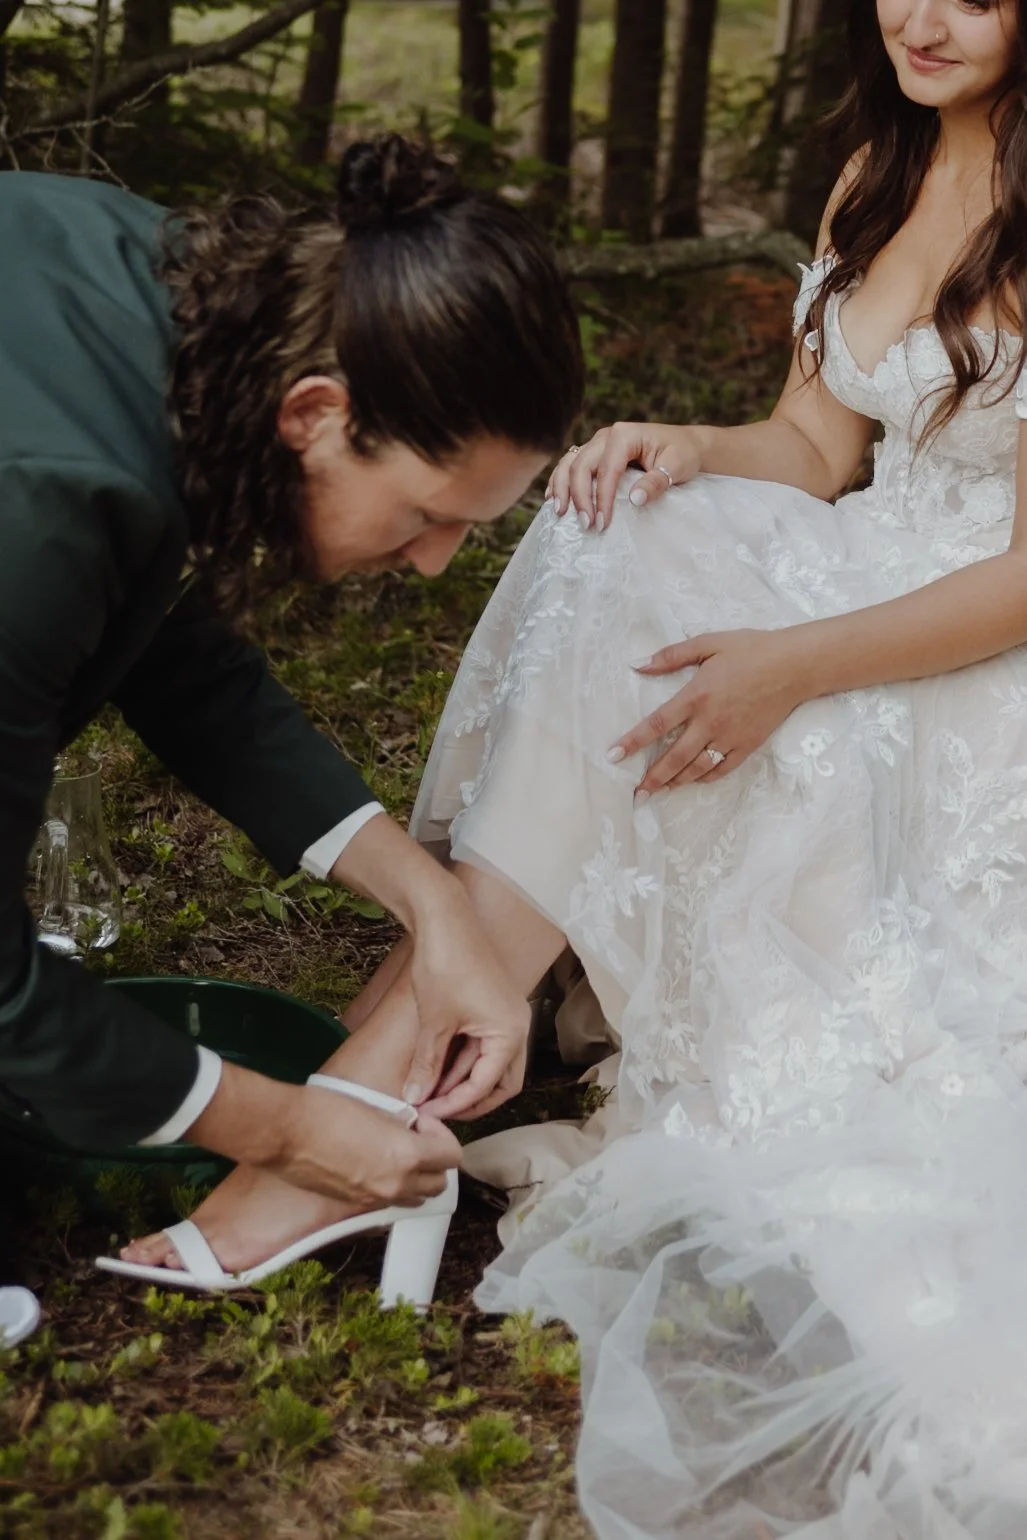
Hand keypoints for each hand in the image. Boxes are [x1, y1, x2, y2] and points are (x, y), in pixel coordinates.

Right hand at [190, 1061, 462, 1207]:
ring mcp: (374, 1198)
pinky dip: (392, 1188)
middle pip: (439, 1184)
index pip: (452, 1156)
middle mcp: (395, 1184)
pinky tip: (375, 1166)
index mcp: (406, 1156)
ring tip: (397, 1155)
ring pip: (416, 1198)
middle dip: (434, 1161)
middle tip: (416, 1139)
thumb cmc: (327, 1109)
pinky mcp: (354, 1205)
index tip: (422, 1122)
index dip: (441, 1134)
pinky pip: (388, 1202)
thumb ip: (403, 1127)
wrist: (287, 1132)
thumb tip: (412, 1132)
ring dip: (416, 1179)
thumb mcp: (379, 1109)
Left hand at [403, 888, 531, 1121]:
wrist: (444, 918)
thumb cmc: (445, 965)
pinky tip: (435, 1065)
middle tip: (434, 1111)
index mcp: (511, 1033)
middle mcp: (518, 1026)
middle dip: (468, 1099)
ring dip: (462, 1079)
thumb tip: (414, 1100)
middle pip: (500, 1082)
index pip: (486, 1086)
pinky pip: (484, 1045)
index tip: (425, 1114)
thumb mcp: (434, 1023)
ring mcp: (507, 1016)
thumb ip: (427, 1065)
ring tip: (428, 1089)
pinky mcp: (494, 1006)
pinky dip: (462, 1059)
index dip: (455, 1105)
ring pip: (491, 1064)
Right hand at [546, 422, 707, 531]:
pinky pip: (570, 465)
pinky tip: (554, 499)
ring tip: (560, 513)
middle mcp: (605, 436)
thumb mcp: (677, 466)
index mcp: (624, 435)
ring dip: (562, 488)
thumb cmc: (683, 454)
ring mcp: (597, 444)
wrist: (686, 445)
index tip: (602, 523)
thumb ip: (656, 482)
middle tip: (586, 525)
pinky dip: (560, 481)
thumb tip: (635, 500)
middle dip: (579, 497)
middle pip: (581, 466)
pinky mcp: (594, 454)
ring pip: (569, 463)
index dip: (602, 498)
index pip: (607, 469)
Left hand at [611, 629, 805, 791]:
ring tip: (658, 791)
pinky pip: (722, 769)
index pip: (657, 723)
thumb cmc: (751, 650)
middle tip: (636, 793)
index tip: (613, 756)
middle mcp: (710, 722)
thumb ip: (671, 656)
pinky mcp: (748, 745)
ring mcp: (730, 737)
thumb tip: (638, 664)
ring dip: (675, 782)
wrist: (795, 666)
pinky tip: (692, 781)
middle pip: (675, 757)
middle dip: (652, 778)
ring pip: (697, 768)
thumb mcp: (708, 643)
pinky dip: (704, 778)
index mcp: (697, 696)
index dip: (633, 741)